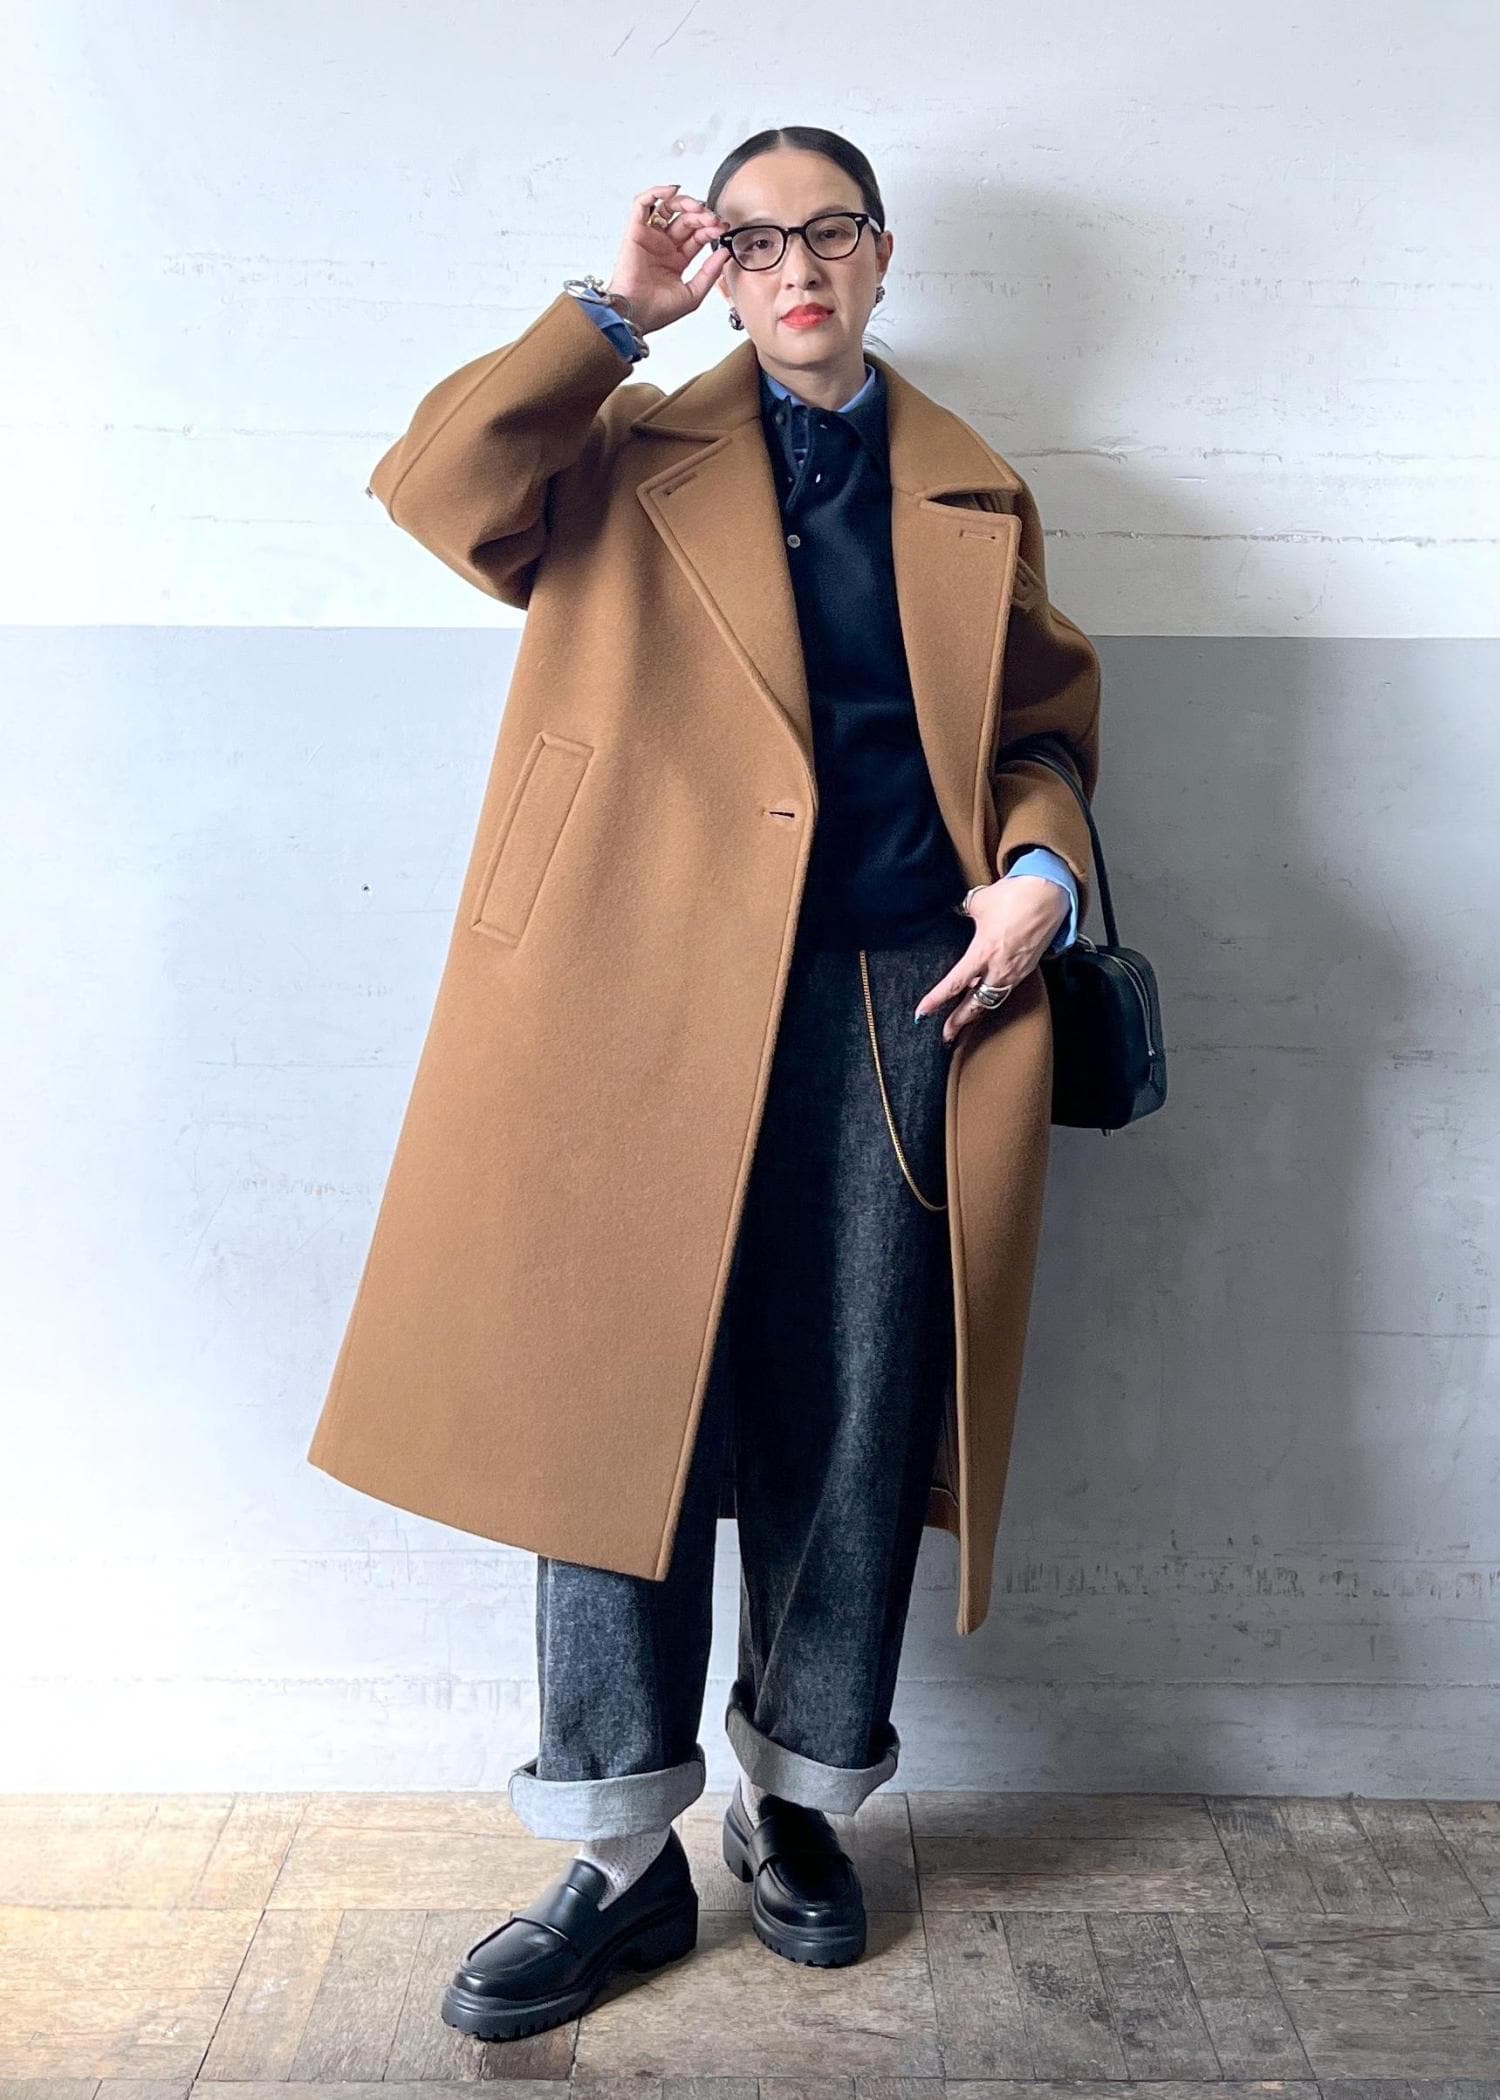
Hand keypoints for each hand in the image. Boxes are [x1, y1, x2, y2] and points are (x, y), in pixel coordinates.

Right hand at [603, 184, 732, 337]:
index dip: (711, 229)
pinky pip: (643, 203)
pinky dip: (656, 192)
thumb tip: (725, 252)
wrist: (635, 315)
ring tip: (698, 208)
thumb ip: (710, 272)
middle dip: (703, 216)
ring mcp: (649, 237)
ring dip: (685, 203)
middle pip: (686, 219)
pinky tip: (672, 191)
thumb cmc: (657, 311)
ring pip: (668, 208)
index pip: (697, 236)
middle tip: (713, 220)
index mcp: (676, 260)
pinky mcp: (635, 231)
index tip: (722, 228)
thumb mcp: (694, 293)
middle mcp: (663, 246)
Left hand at [915, 877, 1069, 1044]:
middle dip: (959, 1022)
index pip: (954, 984)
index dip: (936, 1000)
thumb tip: (954, 914)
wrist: (1050, 893)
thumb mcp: (979, 902)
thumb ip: (962, 912)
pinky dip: (993, 997)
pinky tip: (985, 997)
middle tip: (945, 1036)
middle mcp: (1000, 968)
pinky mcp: (1027, 967)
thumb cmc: (1016, 896)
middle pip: (976, 1005)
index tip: (922, 1013)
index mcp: (984, 953)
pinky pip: (1006, 989)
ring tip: (962, 1023)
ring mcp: (1016, 971)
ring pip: (992, 1000)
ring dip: (977, 1013)